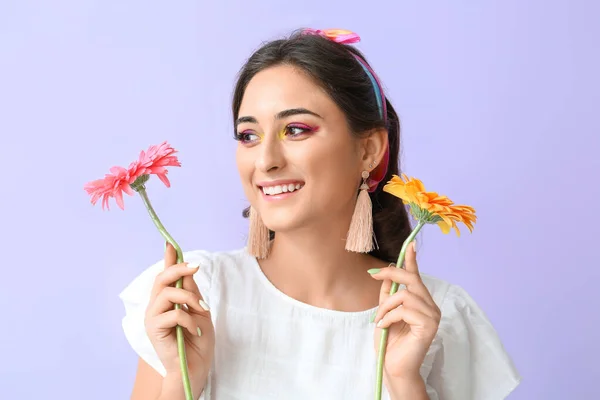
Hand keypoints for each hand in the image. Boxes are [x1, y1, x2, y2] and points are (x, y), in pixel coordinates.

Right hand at [144, 243, 214, 386]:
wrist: (195, 368)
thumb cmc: (198, 342)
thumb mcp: (199, 311)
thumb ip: (192, 292)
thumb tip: (189, 270)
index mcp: (167, 301)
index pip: (165, 275)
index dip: (168, 258)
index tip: (170, 243)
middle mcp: (156, 306)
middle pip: (162, 278)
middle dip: (178, 268)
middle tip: (195, 267)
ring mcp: (153, 317)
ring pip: (167, 293)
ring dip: (189, 298)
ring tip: (201, 310)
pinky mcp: (154, 329)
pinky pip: (173, 314)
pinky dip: (189, 320)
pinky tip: (195, 331)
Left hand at [370, 242, 440, 380]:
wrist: (393, 366)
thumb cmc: (389, 341)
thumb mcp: (384, 311)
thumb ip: (387, 293)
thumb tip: (385, 271)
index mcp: (421, 302)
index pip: (417, 277)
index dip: (412, 260)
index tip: (410, 244)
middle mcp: (431, 306)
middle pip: (411, 279)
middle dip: (391, 275)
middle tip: (374, 276)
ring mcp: (432, 316)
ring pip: (406, 295)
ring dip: (386, 306)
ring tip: (380, 319)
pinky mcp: (429, 325)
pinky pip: (405, 310)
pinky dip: (389, 317)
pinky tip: (385, 327)